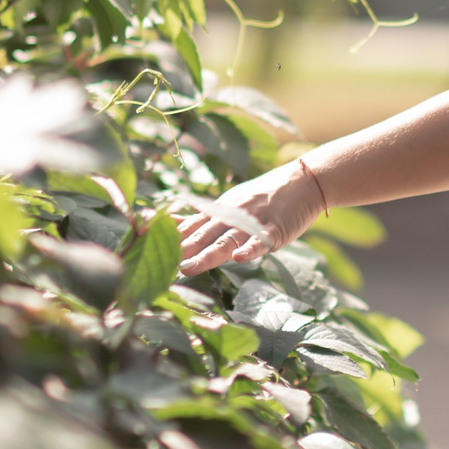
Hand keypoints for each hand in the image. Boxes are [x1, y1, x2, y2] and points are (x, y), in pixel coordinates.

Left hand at [175, 161, 327, 276]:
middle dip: (181, 250)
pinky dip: (250, 249)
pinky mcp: (275, 230)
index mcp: (219, 211)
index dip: (168, 237)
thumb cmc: (264, 196)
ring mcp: (253, 222)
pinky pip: (261, 240)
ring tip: (189, 268)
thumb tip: (168, 221)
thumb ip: (203, 216)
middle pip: (203, 235)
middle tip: (161, 265)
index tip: (145, 246)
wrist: (303, 181)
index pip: (189, 225)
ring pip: (227, 240)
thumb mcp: (230, 203)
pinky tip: (240, 258)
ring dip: (207, 254)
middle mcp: (231, 215)